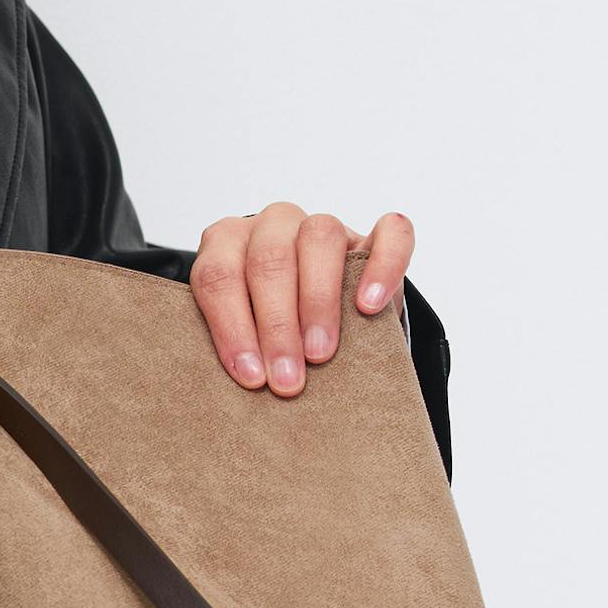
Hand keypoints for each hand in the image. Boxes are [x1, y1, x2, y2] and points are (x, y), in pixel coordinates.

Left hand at [188, 204, 412, 394]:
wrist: (322, 325)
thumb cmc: (269, 333)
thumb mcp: (242, 335)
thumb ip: (237, 345)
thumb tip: (244, 381)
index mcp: (227, 243)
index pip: (218, 275)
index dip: (232, 327)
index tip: (251, 375)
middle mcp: (272, 225)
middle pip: (268, 259)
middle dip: (276, 325)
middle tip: (287, 378)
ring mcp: (323, 226)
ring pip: (320, 237)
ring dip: (318, 300)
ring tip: (320, 354)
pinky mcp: (373, 235)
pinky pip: (389, 234)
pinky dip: (382, 267)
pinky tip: (370, 306)